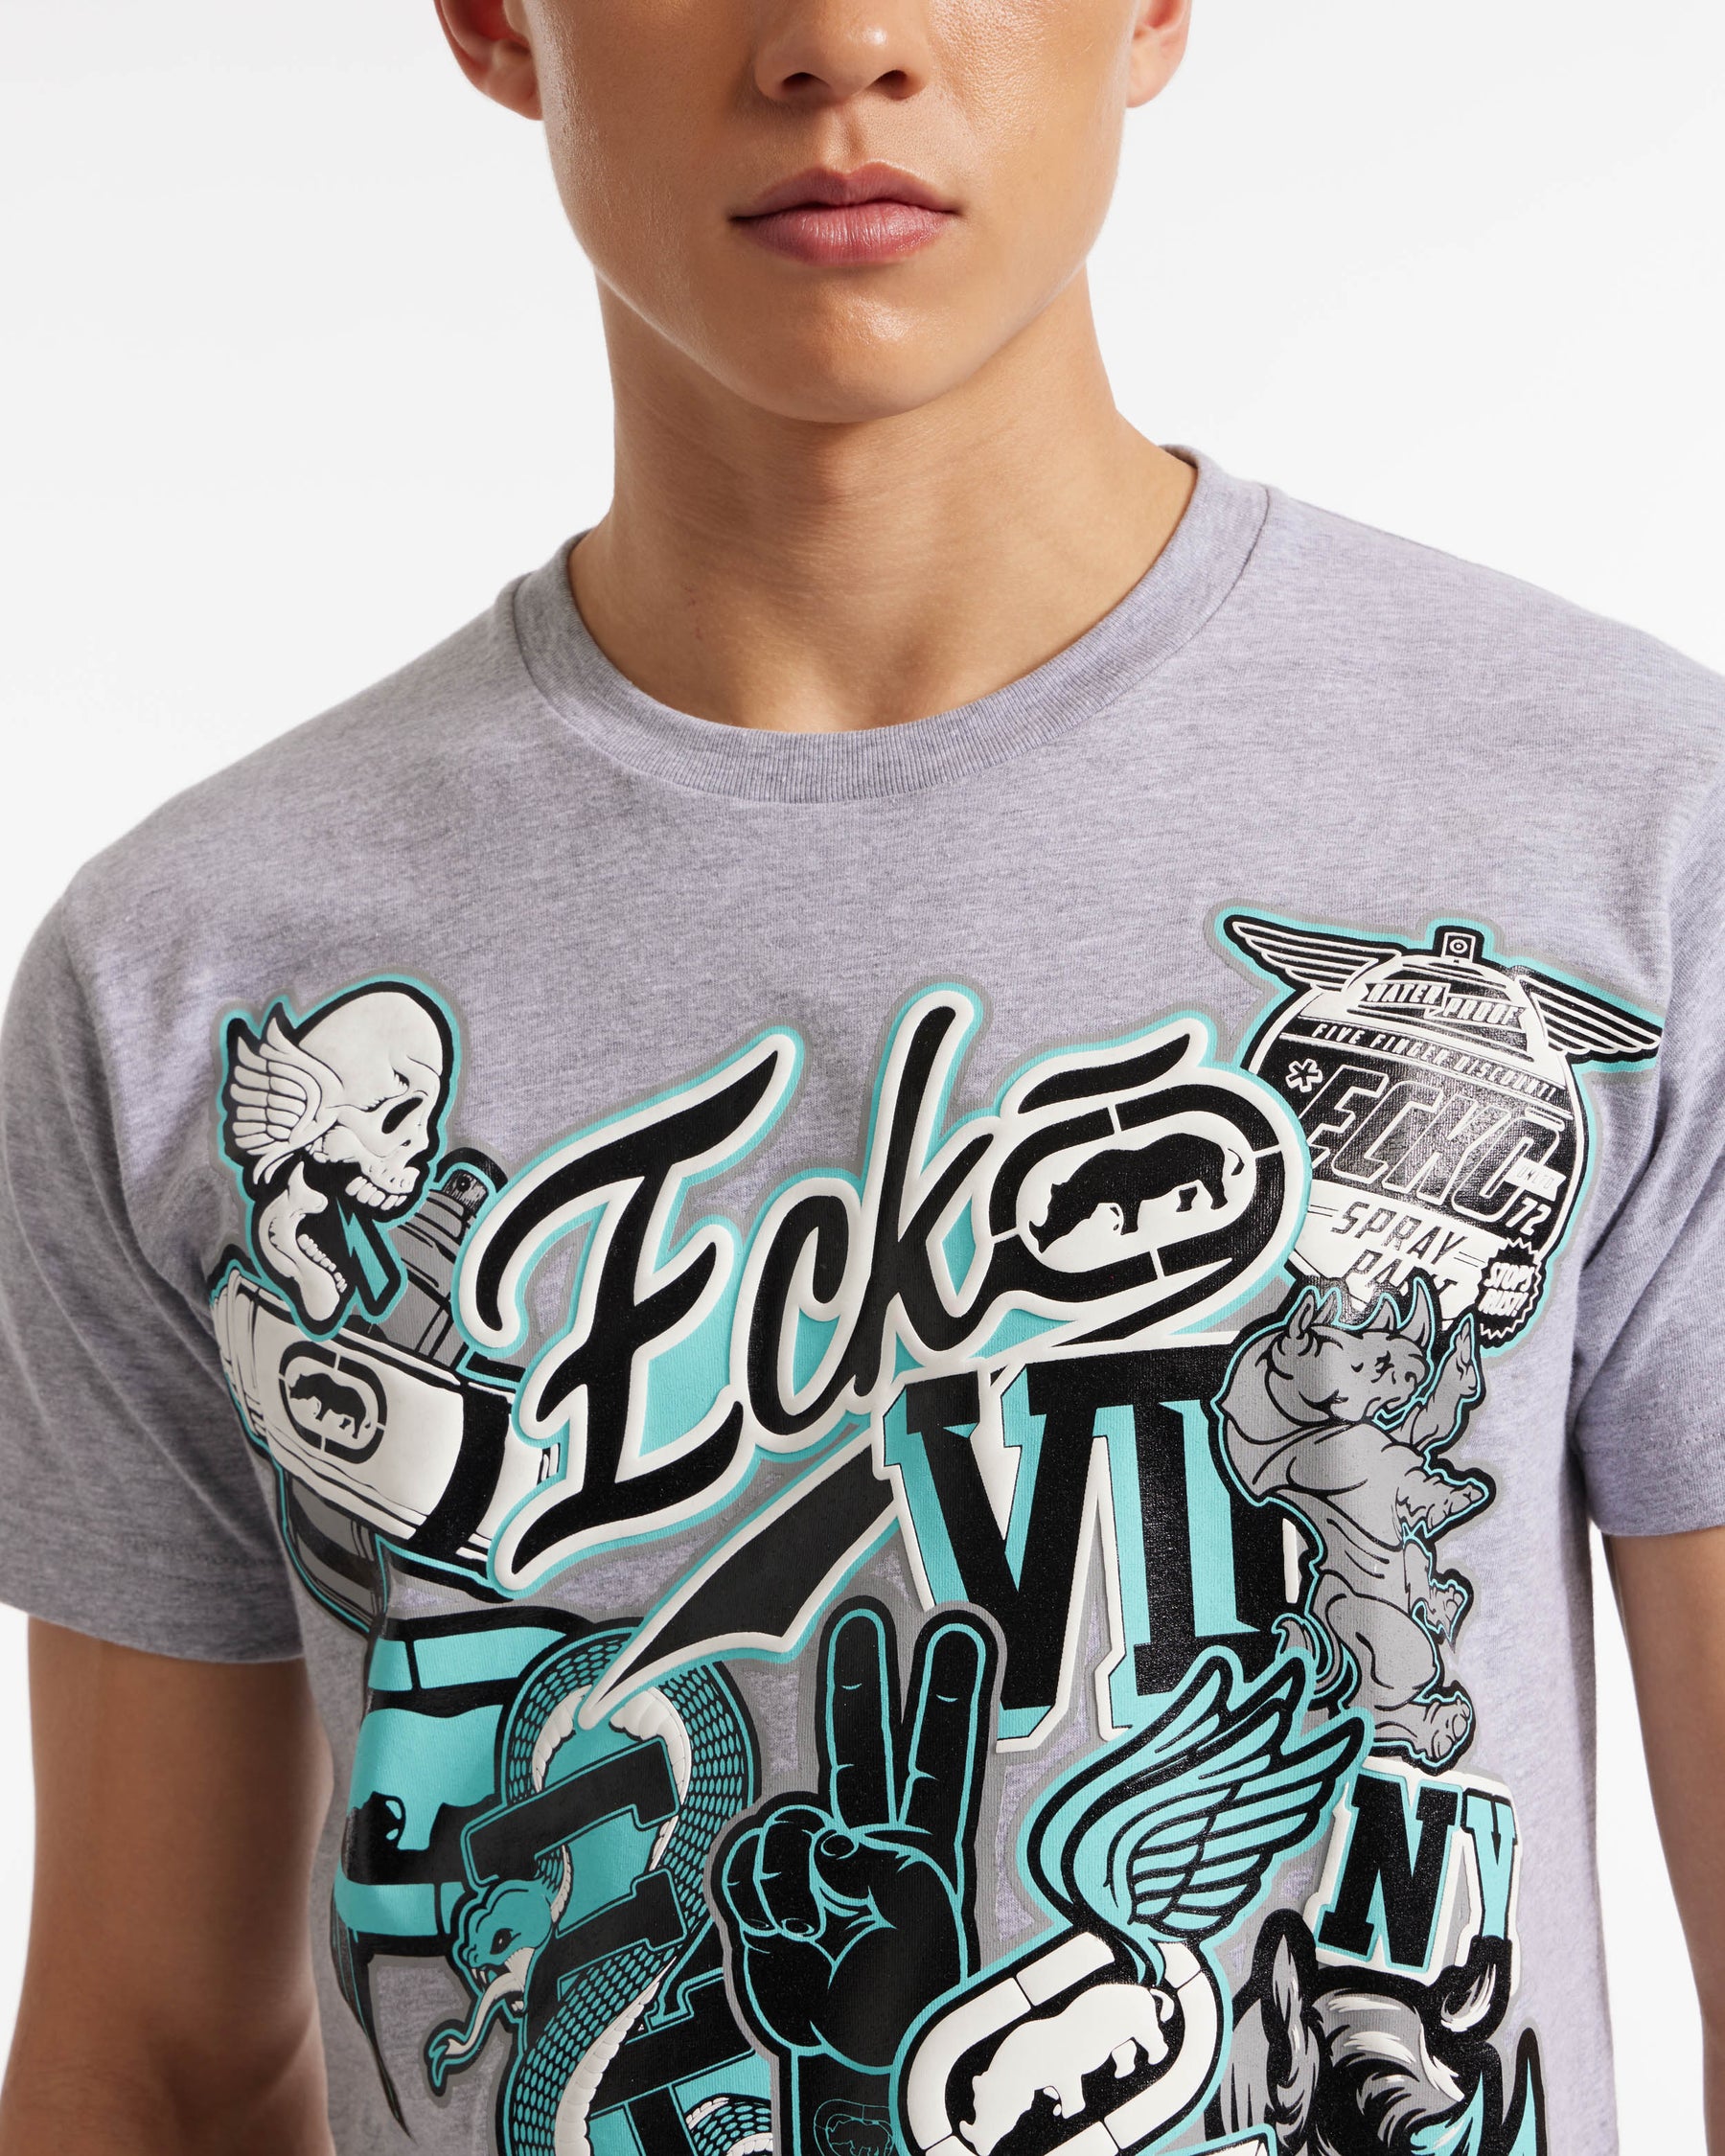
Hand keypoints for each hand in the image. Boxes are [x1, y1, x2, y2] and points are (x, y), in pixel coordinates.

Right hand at [716, 1601, 993, 2074]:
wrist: (847, 2069)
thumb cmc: (901, 2004)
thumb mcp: (912, 1929)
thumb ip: (876, 1868)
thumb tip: (827, 1838)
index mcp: (927, 1843)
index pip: (940, 1754)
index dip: (947, 1693)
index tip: (958, 1628)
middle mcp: (871, 1838)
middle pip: (862, 1743)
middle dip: (860, 1680)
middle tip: (859, 1614)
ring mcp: (813, 1860)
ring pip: (789, 1818)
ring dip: (795, 1876)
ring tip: (815, 1931)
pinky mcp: (762, 1887)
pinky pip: (749, 1860)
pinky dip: (765, 1902)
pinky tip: (788, 1939)